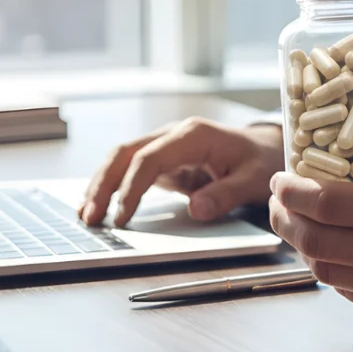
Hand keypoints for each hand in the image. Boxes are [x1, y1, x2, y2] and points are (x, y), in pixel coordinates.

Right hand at [80, 119, 283, 226]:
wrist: (267, 148)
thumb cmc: (262, 161)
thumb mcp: (254, 179)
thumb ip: (227, 193)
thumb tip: (195, 210)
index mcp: (194, 135)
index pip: (151, 158)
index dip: (132, 187)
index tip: (121, 216)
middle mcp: (174, 135)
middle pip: (126, 153)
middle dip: (104, 184)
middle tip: (89, 217)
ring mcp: (166, 145)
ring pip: (123, 159)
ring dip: (102, 184)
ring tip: (85, 215)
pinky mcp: (164, 160)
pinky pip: (132, 170)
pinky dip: (114, 187)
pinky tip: (100, 206)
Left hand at [269, 45, 352, 326]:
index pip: (328, 204)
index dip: (293, 191)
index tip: (280, 177)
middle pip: (315, 241)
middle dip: (285, 218)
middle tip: (278, 199)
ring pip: (325, 270)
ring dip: (303, 245)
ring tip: (297, 220)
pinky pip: (346, 291)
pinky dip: (330, 268)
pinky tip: (330, 247)